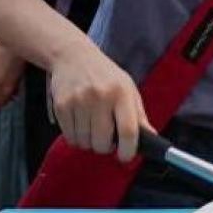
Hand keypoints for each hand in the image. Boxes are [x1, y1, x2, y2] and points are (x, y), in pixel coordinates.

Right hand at [48, 39, 150, 162]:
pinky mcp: (62, 106)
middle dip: (105, 147)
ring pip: (84, 142)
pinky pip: (69, 137)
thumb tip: (150, 137)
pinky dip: (75, 137)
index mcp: (121, 92)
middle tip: (106, 138)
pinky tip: (79, 122)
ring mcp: (79, 101)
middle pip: (103, 142)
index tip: (126, 156)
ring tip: (92, 127)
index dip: (128, 150)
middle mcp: (100, 96)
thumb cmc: (105, 75)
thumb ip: (138, 114)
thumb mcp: (127, 88)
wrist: (73, 55)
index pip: (128, 130)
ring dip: (89, 142)